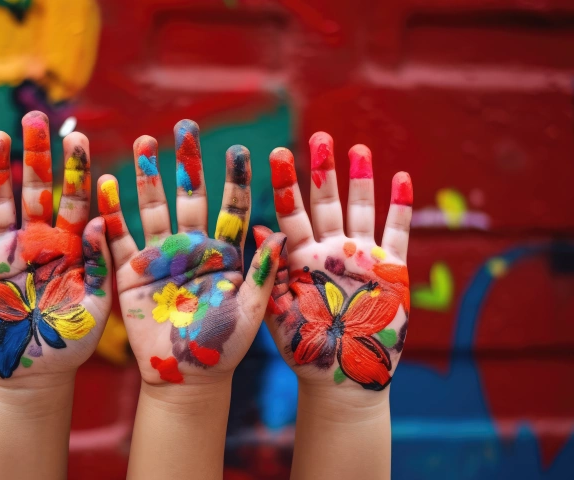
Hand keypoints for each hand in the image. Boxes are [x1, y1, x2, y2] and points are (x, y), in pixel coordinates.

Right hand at [0, 111, 111, 382]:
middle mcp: (34, 241)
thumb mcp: (96, 304)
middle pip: (34, 189)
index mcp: (68, 246)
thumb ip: (100, 263)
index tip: (77, 137)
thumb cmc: (72, 340)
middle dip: (35, 154)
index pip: (74, 199)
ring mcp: (2, 254)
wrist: (35, 372)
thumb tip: (99, 219)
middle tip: (35, 117)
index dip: (75, 170)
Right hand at [97, 120, 284, 384]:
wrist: (186, 377)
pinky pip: (119, 238)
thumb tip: (278, 232)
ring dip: (147, 176)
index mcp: (223, 254)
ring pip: (153, 208)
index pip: (231, 207)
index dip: (234, 179)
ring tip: (144, 143)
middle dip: (187, 162)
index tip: (240, 148)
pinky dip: (111, 212)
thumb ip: (264, 272)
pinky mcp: (131, 273)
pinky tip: (104, 183)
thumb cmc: (224, 347)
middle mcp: (191, 248)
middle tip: (186, 126)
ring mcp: (160, 258)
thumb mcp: (251, 310)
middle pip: (189, 196)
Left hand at [259, 133, 411, 393]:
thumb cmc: (305, 348)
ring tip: (357, 148)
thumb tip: (257, 229)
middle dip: (323, 170)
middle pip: (326, 202)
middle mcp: (330, 250)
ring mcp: (361, 256)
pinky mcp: (391, 269)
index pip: (290, 212)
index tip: (277, 151)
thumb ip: (270, 271)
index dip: (285, 183)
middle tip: (320, 135)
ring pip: (361, 209)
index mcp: (301, 257)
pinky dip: (399, 207)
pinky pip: (397, 232)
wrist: (342, 377)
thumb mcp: (279, 310)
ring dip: (360, 179)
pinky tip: (400, 177)